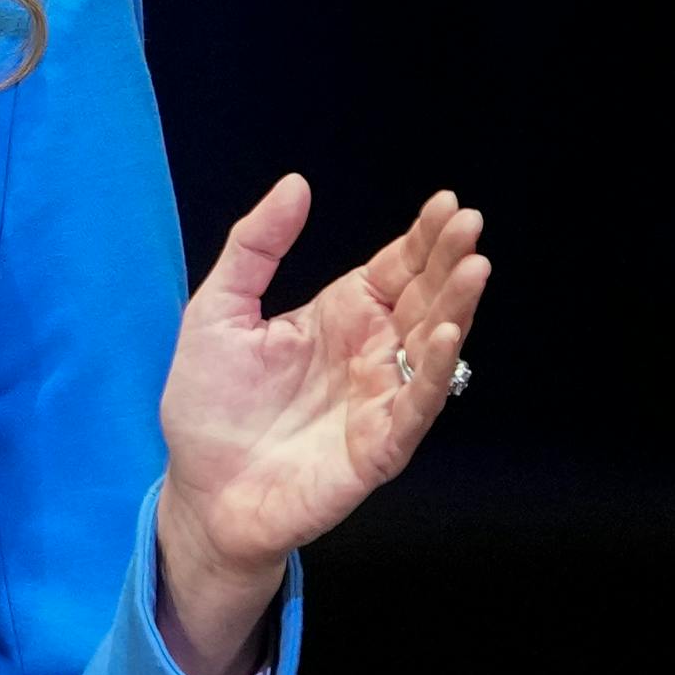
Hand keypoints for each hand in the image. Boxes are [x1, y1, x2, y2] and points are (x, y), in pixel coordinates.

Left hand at [151, 176, 488, 674]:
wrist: (199, 491)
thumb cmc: (209, 404)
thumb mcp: (218, 310)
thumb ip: (255, 247)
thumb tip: (297, 183)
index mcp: (339, 316)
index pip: (396, 269)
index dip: (423, 239)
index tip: (448, 204)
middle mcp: (370, 353)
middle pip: (424, 299)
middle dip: (449, 261)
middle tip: (471, 223)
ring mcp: (380, 399)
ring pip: (432, 347)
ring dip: (457, 309)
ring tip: (475, 268)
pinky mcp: (379, 447)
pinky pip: (416, 406)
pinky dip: (436, 373)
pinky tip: (448, 338)